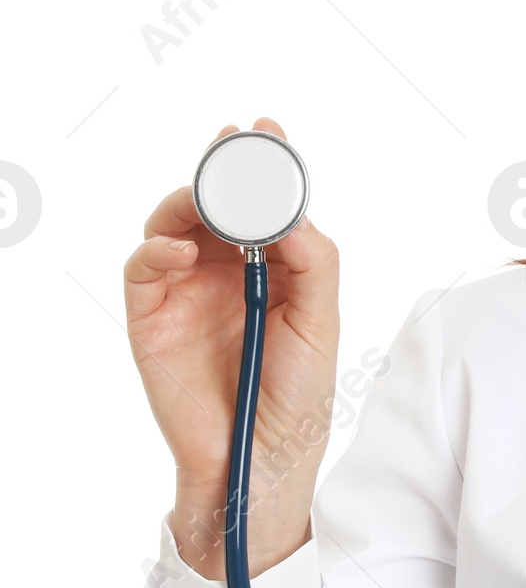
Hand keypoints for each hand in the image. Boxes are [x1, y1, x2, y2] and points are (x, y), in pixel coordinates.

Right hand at [123, 119, 339, 578]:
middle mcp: (227, 270)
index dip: (266, 167)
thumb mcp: (321, 324)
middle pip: (216, 203)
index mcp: (274, 266)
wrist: (259, 456)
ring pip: (175, 222)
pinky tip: (181, 249)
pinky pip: (144, 266)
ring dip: (189, 201)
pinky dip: (157, 247)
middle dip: (224, 170)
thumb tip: (292, 213)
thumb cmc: (297, 395)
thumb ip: (314, 264)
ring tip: (208, 200)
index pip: (265, 205)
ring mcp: (187, 288)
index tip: (268, 131)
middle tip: (232, 146)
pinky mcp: (152, 315)